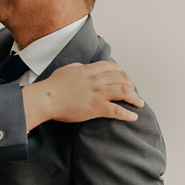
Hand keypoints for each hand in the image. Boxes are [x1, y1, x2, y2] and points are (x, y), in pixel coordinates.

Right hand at [22, 61, 141, 129]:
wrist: (46, 98)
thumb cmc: (53, 85)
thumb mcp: (67, 69)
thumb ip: (79, 67)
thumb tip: (84, 68)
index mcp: (89, 70)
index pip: (113, 67)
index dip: (122, 72)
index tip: (124, 79)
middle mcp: (96, 80)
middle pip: (122, 78)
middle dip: (131, 85)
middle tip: (133, 92)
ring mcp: (97, 93)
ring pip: (124, 92)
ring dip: (135, 98)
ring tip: (139, 104)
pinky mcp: (96, 108)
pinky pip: (117, 110)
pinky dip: (128, 114)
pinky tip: (133, 117)